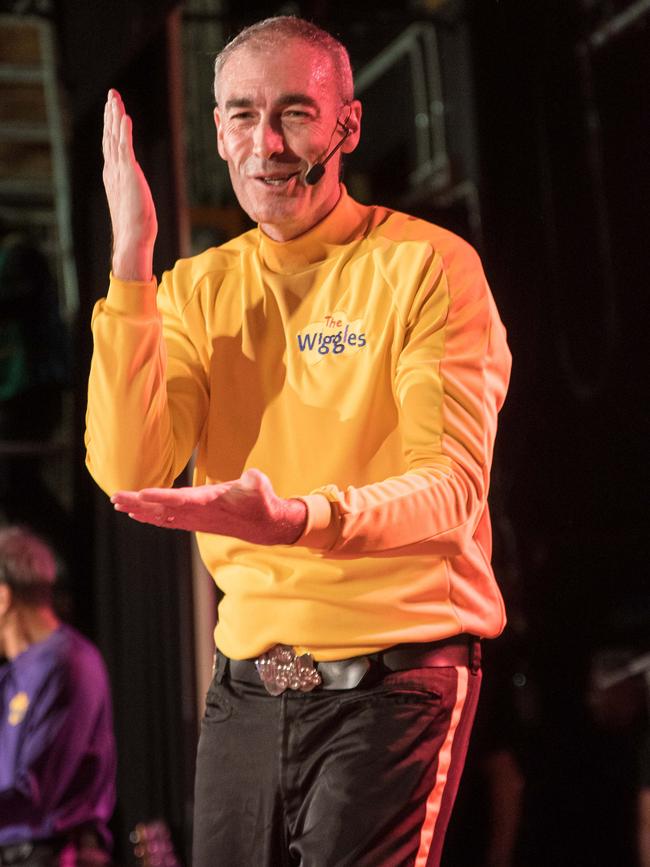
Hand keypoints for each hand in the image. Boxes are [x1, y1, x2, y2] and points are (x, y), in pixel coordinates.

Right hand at [102, 89, 157, 279]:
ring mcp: (119, 172)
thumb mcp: (133, 202)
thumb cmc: (137, 227)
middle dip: (110, 115)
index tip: (112, 112)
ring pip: (114, 138)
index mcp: (114, 176)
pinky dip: (124, 131)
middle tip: (111, 96)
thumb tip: (137, 191)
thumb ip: (132, 191)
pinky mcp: (129, 174)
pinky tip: (125, 117)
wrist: (133, 238)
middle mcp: (113, 171)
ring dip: (115, 116)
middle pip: (109, 137)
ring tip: (115, 98)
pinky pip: (125, 148)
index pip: (111, 147)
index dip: (111, 128)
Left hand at [111, 469, 307, 545]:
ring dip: (138, 510)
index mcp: (209, 502)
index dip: (160, 497)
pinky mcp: (194, 522)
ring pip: (161, 516)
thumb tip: (252, 478)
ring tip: (117, 503)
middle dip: (138, 503)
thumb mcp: (260, 486)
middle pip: (162, 509)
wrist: (264, 524)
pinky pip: (166, 521)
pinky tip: (136, 514)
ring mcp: (194, 520)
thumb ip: (254, 480)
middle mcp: (197, 514)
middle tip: (115, 497)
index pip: (180, 499)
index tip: (141, 494)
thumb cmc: (260, 500)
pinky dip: (149, 517)